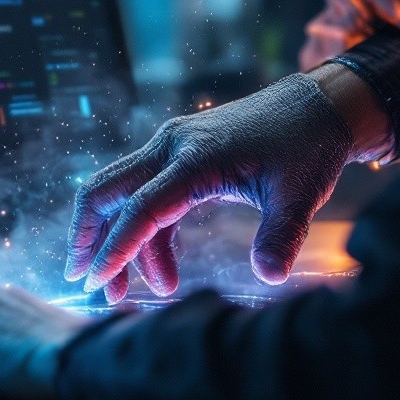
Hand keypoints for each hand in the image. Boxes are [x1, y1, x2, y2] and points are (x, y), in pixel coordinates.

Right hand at [64, 74, 354, 302]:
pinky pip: (145, 196)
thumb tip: (271, 276)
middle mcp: (171, 147)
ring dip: (115, 241)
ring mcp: (170, 148)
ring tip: (124, 292)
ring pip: (119, 195)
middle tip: (85, 282)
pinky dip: (145, 234)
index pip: (140, 207)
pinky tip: (162, 272)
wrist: (314, 108)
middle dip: (87, 238)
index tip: (96, 282)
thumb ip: (281, 235)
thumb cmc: (307, 148)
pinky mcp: (177, 155)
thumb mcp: (300, 195)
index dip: (115, 246)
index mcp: (196, 159)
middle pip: (105, 191)